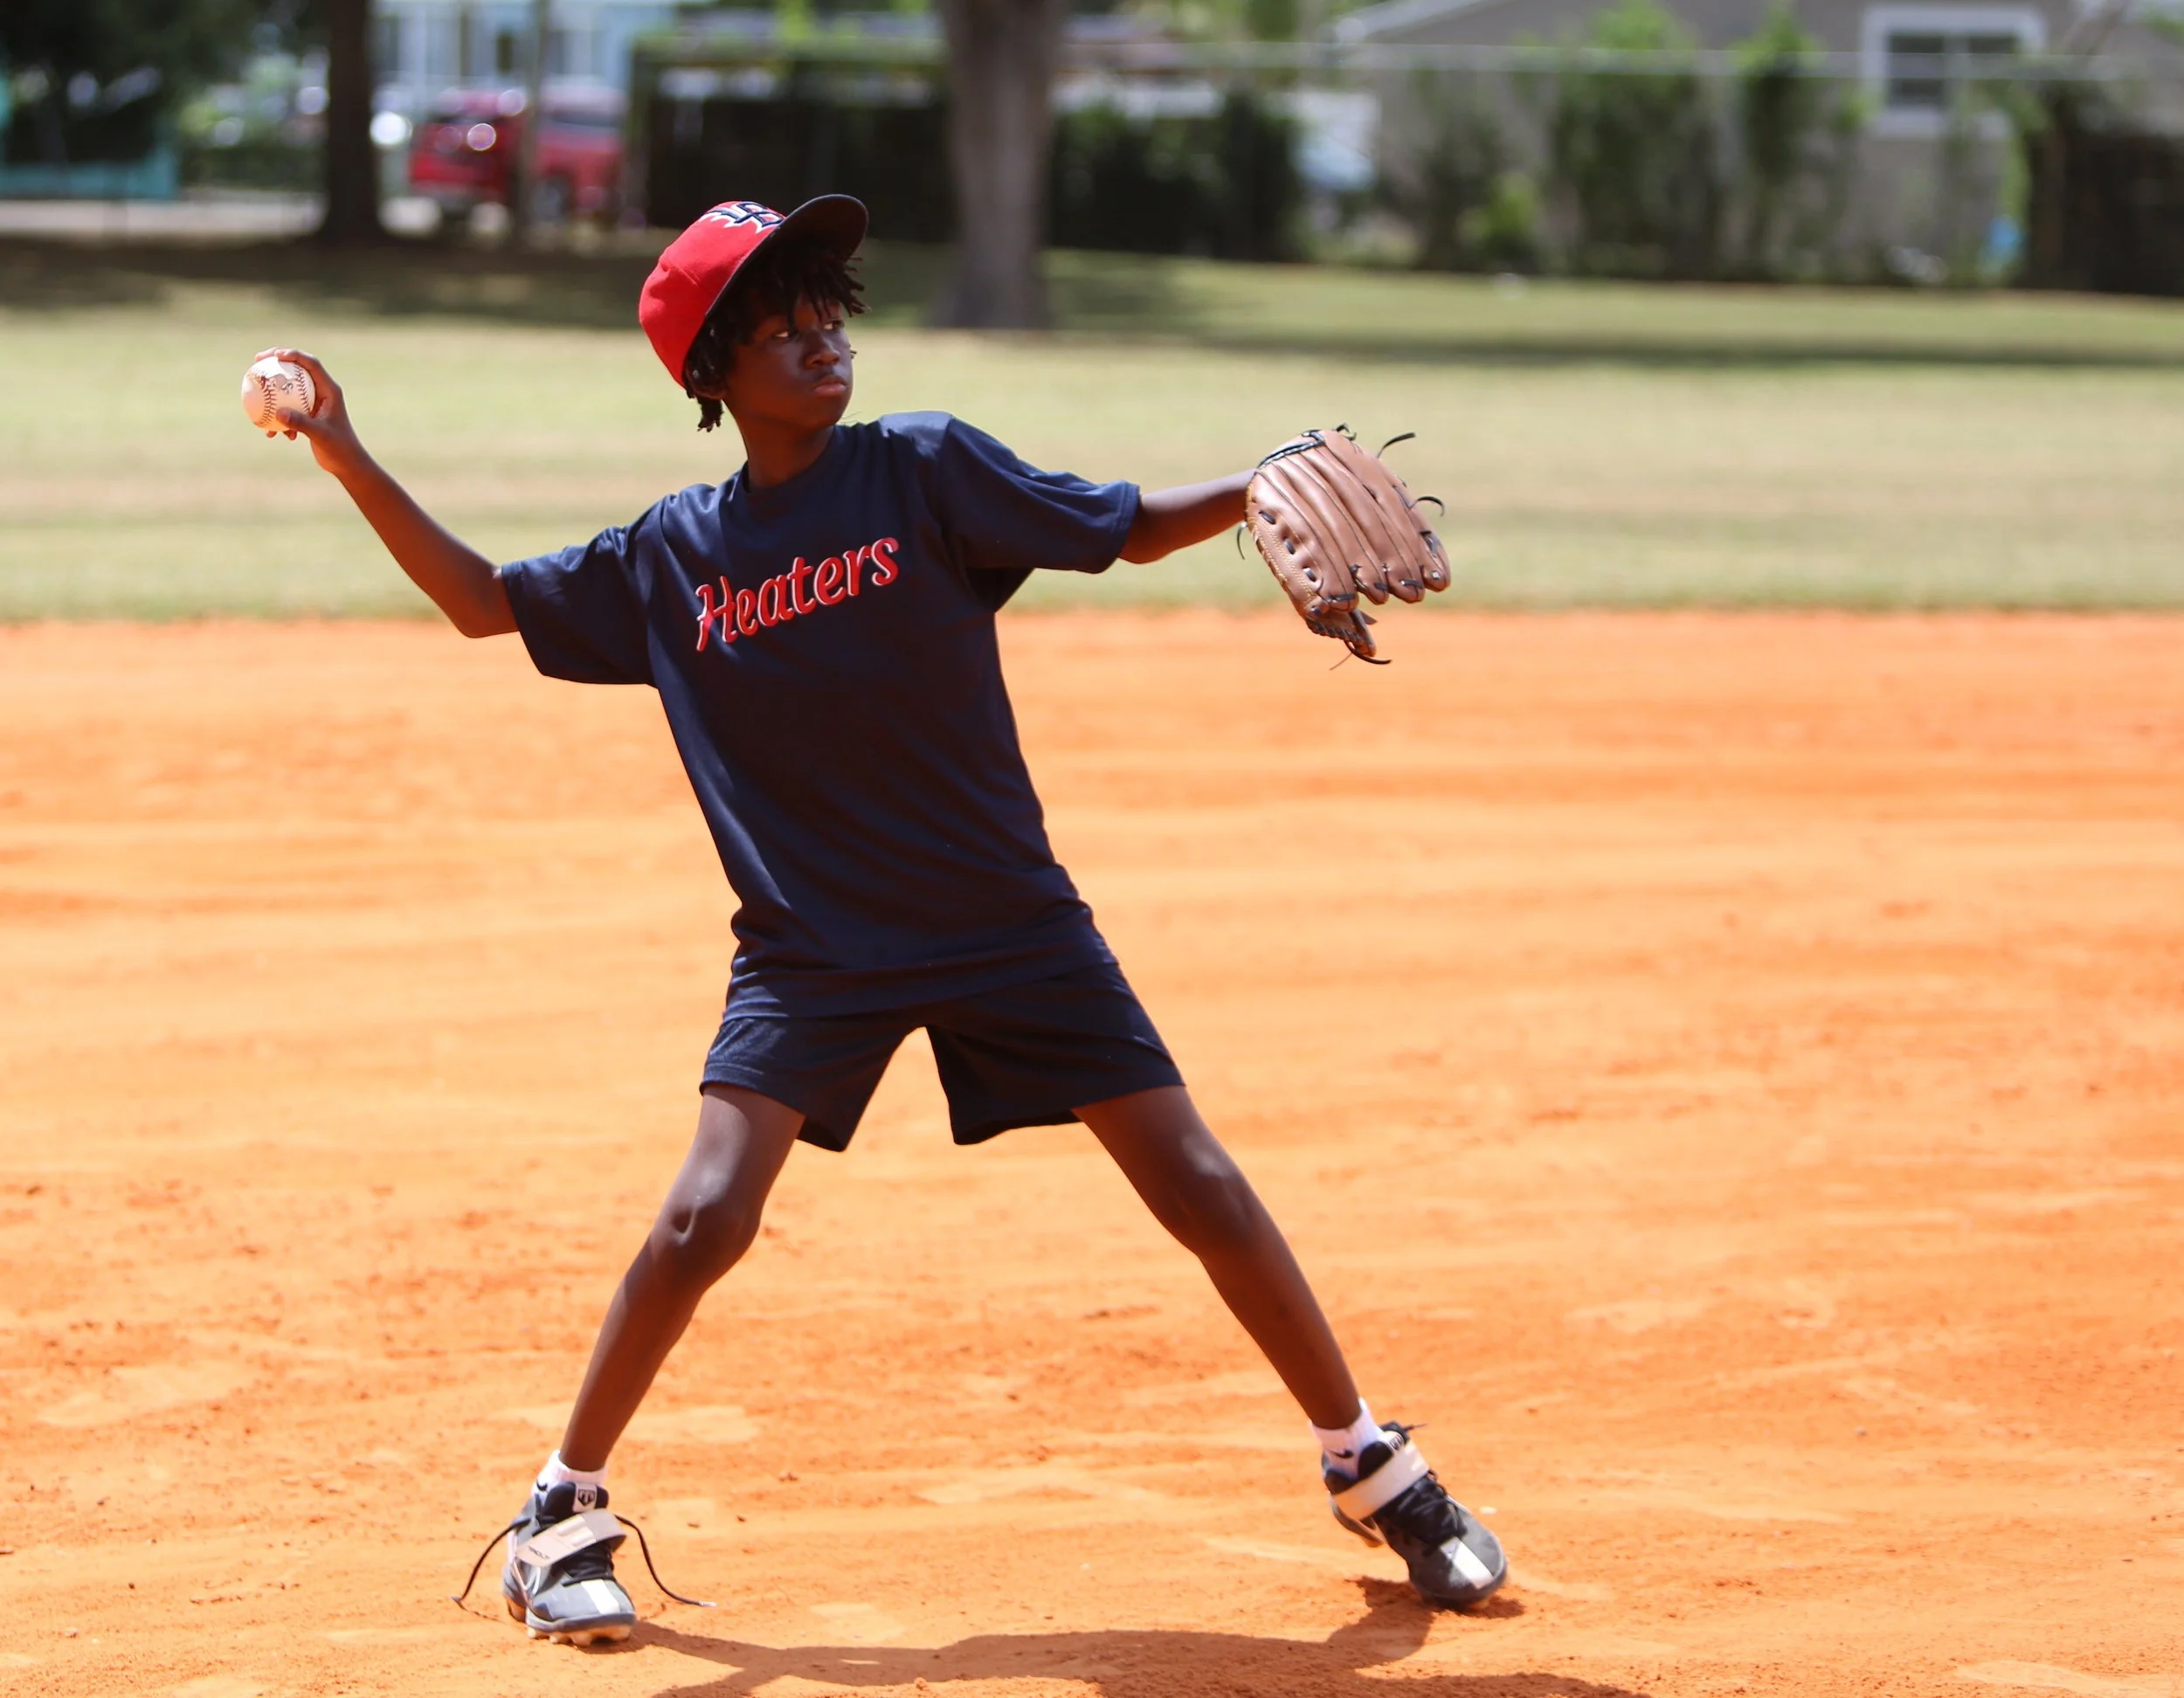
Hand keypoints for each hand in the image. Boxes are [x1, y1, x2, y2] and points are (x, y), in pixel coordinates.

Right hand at [255, 346, 368, 480]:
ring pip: (289, 388)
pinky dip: (277, 416)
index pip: (311, 364)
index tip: (275, 356)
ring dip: (272, 389)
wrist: (346, 463)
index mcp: (330, 390)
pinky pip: (287, 408)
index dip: (293, 355)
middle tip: (258, 360)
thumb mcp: (320, 435)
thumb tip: (278, 413)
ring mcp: (314, 402)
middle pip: (297, 369)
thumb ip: (301, 422)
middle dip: (276, 362)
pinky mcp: (307, 414)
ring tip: (253, 385)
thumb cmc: (340, 447)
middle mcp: (322, 392)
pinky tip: (269, 431)